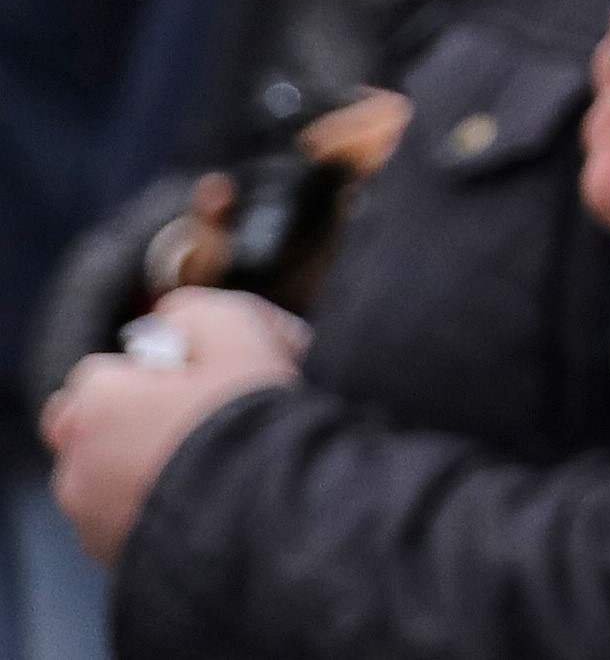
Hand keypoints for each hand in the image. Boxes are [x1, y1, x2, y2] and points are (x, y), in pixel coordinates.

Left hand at [40, 288, 306, 560]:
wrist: (272, 518)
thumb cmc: (251, 424)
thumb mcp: (240, 332)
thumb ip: (196, 312)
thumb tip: (174, 318)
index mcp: (96, 405)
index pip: (102, 372)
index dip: (155, 370)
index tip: (198, 380)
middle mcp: (77, 464)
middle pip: (94, 427)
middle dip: (132, 420)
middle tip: (195, 420)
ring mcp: (90, 518)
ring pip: (106, 475)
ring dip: (141, 464)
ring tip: (209, 462)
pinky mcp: (112, 557)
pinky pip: (123, 518)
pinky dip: (151, 506)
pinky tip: (204, 498)